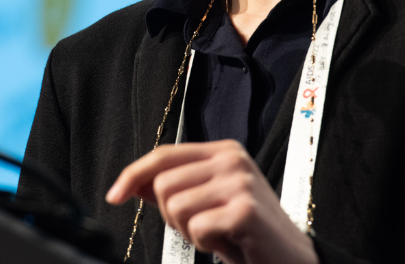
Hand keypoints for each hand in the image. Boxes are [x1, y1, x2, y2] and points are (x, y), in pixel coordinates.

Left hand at [105, 140, 317, 263]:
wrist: (290, 258)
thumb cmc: (247, 232)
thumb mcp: (208, 202)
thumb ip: (175, 187)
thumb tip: (134, 182)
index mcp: (223, 151)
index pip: (164, 154)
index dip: (133, 175)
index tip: (114, 195)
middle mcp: (232, 160)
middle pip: (163, 184)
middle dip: (171, 215)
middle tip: (201, 226)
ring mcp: (240, 183)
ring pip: (175, 206)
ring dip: (188, 231)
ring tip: (216, 233)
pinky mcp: (244, 210)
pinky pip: (196, 228)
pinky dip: (204, 244)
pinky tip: (227, 242)